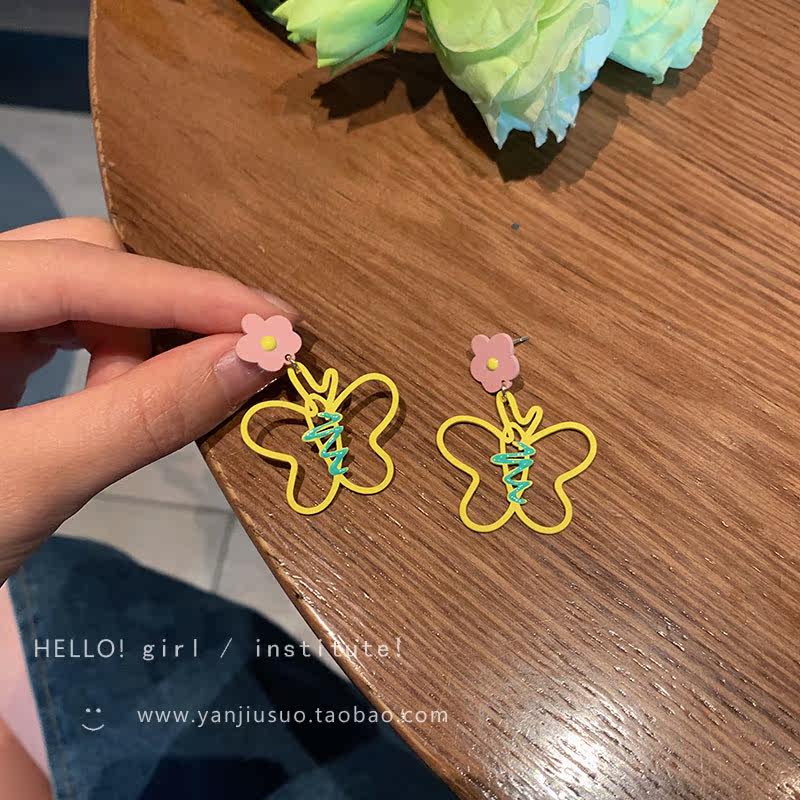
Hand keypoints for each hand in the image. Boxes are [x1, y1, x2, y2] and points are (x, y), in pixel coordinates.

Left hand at [0, 217, 298, 581]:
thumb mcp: (36, 481)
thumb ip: (146, 415)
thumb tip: (257, 356)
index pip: (77, 269)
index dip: (186, 292)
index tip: (277, 321)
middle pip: (81, 261)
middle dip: (159, 317)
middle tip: (225, 370)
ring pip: (81, 291)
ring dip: (137, 343)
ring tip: (154, 403)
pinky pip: (69, 325)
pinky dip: (115, 359)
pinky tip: (124, 397)